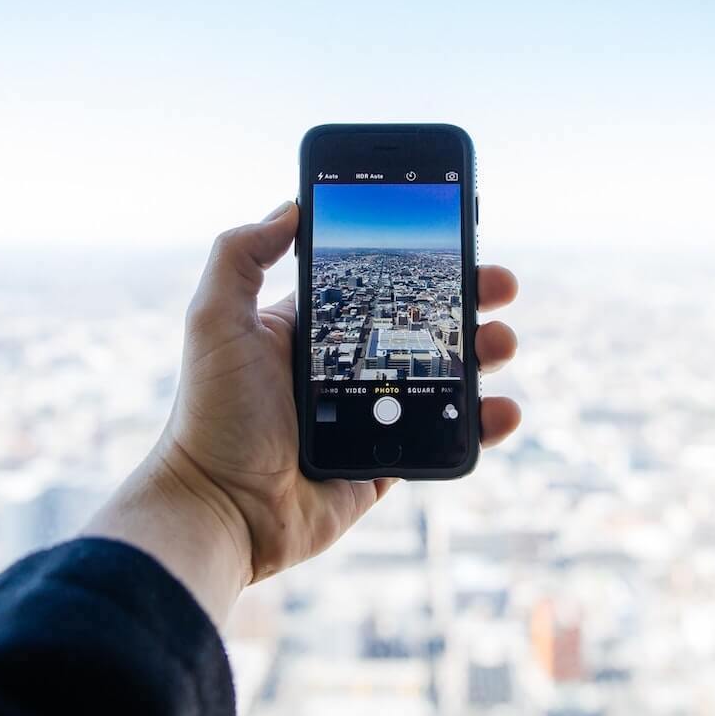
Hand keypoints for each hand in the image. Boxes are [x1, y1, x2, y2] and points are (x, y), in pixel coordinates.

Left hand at [85, 201, 520, 622]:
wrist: (221, 509)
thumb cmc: (212, 415)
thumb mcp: (214, 320)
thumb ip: (240, 255)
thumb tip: (291, 206)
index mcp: (310, 331)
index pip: (376, 286)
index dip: (418, 263)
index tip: (457, 235)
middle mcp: (344, 369)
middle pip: (422, 325)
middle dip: (468, 300)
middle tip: (500, 285)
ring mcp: (371, 416)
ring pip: (444, 377)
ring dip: (482, 354)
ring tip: (501, 342)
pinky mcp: (387, 464)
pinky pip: (446, 438)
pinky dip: (483, 424)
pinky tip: (502, 409)